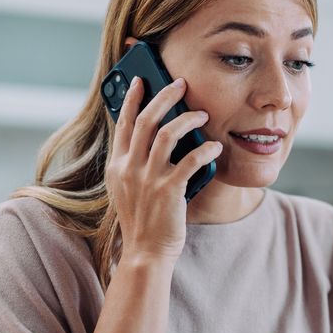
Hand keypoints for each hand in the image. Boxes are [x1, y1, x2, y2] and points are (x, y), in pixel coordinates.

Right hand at [106, 76, 222, 266]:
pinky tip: (215, 146)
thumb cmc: (143, 220)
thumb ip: (134, 164)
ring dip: (187, 119)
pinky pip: (191, 160)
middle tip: (180, 84)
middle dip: (164, 96)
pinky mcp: (169, 191)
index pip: (122, 123)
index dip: (131, 98)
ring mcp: (148, 179)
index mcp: (117, 166)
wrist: (146, 252)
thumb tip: (153, 138)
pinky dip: (205, 150)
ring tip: (202, 114)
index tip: (140, 80)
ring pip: (166, 134)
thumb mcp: (127, 189)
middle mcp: (129, 168)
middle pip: (145, 120)